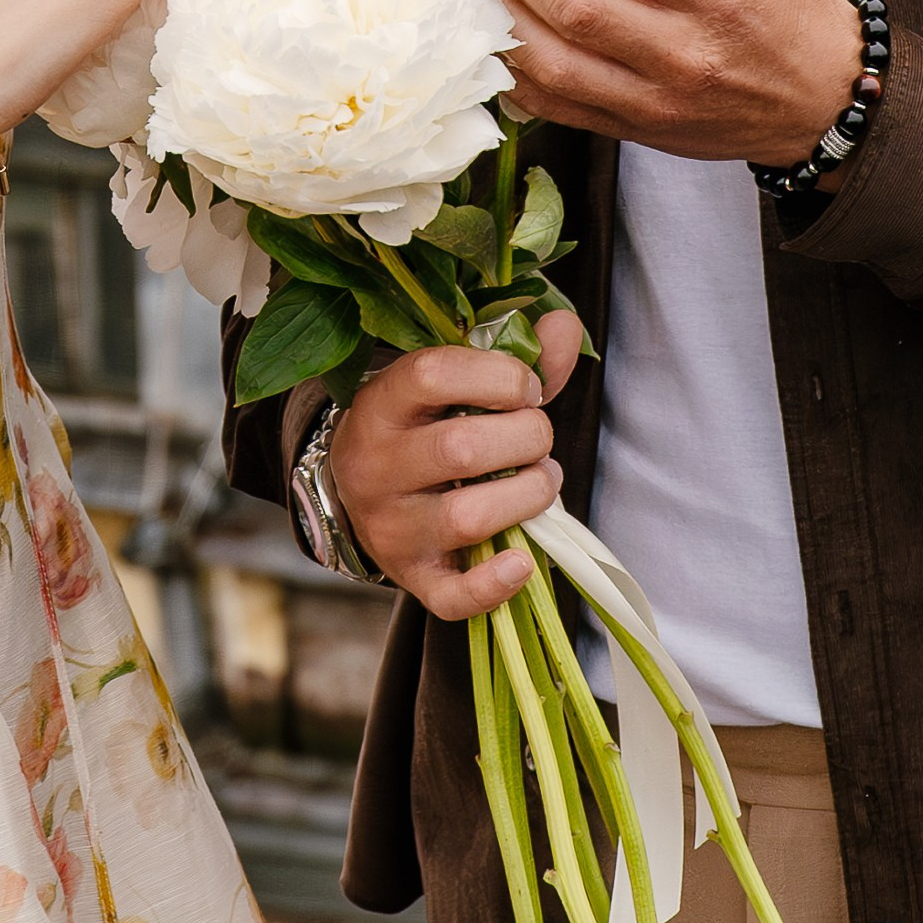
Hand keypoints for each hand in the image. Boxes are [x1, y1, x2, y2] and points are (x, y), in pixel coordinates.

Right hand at [329, 308, 585, 618]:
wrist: (357, 491)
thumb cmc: (421, 427)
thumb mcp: (451, 385)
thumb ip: (512, 359)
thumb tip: (565, 326)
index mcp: (380, 403)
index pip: (434, 374)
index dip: (499, 376)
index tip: (526, 388)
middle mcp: (375, 466)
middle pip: (460, 449)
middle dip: (527, 438)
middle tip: (538, 438)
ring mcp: (390, 527)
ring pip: (466, 518)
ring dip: (528, 497)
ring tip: (541, 483)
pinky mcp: (411, 577)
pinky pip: (452, 596)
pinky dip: (495, 585)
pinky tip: (522, 561)